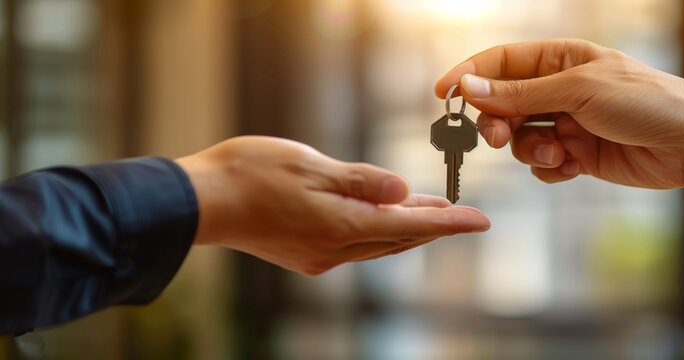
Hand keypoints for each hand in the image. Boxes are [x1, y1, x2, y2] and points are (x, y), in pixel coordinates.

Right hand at [175, 136, 489, 274]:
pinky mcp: (304, 255)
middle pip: (399, 239)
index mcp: (341, 225)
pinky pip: (357, 245)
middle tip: (461, 212)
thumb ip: (361, 180)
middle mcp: (335, 249)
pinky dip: (380, 232)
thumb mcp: (311, 165)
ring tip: (431, 211)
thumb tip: (404, 192)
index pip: (411, 225)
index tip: (481, 220)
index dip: (449, 222)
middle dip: (433, 225)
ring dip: (408, 228)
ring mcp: (319, 256)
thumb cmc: (251, 174)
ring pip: (379, 244)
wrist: (199, 202)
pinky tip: (383, 219)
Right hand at [434, 39, 683, 188]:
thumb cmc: (645, 101)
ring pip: (519, 138)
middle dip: (496, 122)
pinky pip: (542, 164)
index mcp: (560, 58)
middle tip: (496, 137)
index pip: (500, 62)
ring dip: (528, 149)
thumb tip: (469, 87)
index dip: (468, 76)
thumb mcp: (579, 90)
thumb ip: (521, 94)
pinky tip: (571, 167)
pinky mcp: (578, 155)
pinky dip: (549, 169)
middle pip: (502, 104)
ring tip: (556, 153)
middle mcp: (560, 89)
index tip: (443, 96)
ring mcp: (568, 123)